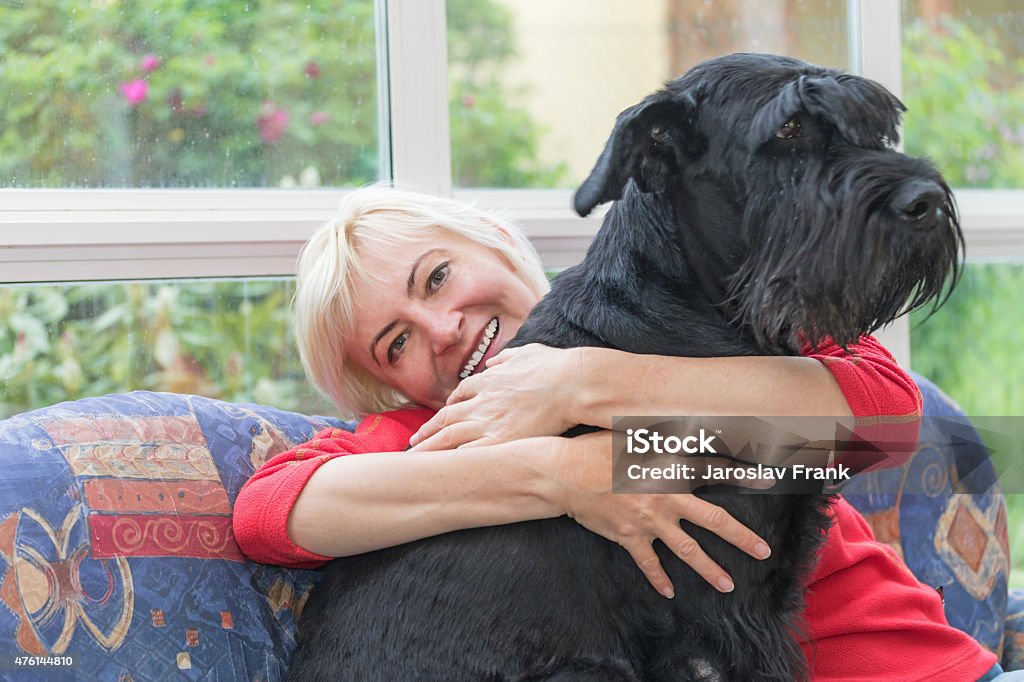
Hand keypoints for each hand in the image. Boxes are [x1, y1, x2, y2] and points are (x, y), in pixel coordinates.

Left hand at [410, 344, 581, 449]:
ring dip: (429, 449)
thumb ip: (508, 358)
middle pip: (446, 419)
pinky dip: (453, 463)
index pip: (461, 395)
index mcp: (490, 381)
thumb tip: (495, 361)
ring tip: (415, 460)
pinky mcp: (500, 441)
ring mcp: (489, 422)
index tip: (440, 416)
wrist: (570, 382)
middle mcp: (483, 402)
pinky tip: (443, 472)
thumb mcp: (527, 353)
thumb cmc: (554, 367)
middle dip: (427, 432)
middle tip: (412, 443)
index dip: (448, 407)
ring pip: (449, 438)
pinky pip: (469, 455)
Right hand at [547, 431, 771, 598]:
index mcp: (669, 468)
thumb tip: (684, 429)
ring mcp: (649, 521)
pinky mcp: (630, 537)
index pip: (715, 470)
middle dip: (741, 537)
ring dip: (709, 568)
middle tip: (763, 551)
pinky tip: (669, 593)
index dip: (744, 475)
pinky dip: (659, 579)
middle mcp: (666, 497)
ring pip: (687, 549)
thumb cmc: (596, 448)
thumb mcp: (632, 434)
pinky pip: (649, 563)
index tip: (769, 480)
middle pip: (713, 520)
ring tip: (728, 584)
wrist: (564, 474)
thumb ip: (661, 437)